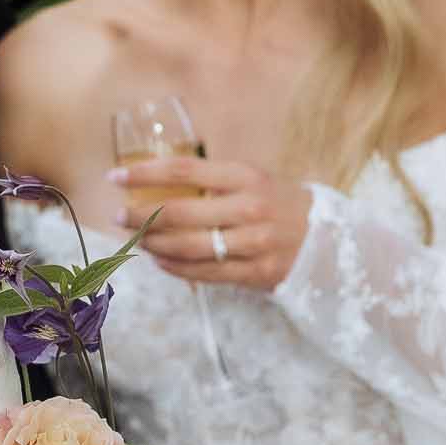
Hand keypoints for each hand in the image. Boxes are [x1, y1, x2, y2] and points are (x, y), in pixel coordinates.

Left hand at [109, 154, 312, 291]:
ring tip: (137, 240)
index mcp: (247, 177)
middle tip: (119, 216)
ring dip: (154, 244)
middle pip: (179, 213)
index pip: (184, 171)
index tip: (115, 178)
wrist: (330, 238)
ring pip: (188, 246)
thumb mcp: (255, 181)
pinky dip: (175, 267)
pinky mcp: (256, 273)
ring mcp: (253, 243)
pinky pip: (204, 272)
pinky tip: (159, 261)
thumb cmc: (282, 205)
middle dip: (140, 216)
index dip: (144, 174)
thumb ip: (215, 183)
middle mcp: (250, 208)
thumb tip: (160, 187)